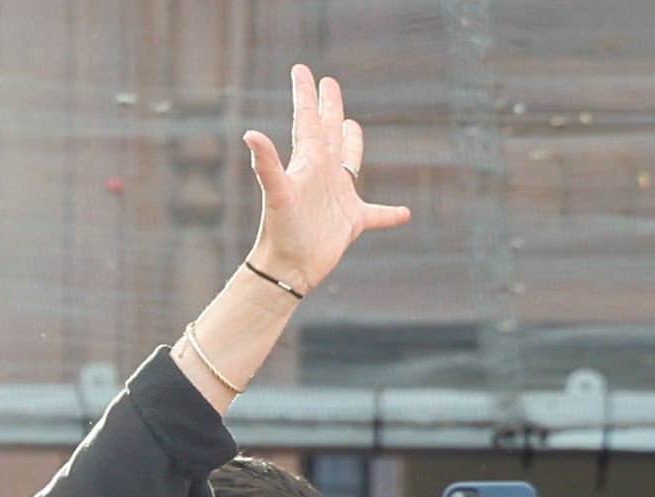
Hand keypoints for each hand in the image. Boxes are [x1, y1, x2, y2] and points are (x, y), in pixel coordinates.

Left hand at [242, 65, 411, 293]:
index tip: (302, 69)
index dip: (306, 94)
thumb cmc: (281, 231)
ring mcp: (337, 197)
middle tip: (329, 83)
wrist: (287, 269)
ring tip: (354, 127)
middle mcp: (322, 174)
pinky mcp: (352, 222)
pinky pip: (377, 214)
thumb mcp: (276, 193)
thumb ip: (267, 164)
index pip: (307, 120)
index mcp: (307, 162)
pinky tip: (405, 213)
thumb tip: (249, 133)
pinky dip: (391, 213)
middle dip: (330, 106)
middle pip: (330, 131)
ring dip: (353, 144)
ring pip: (349, 162)